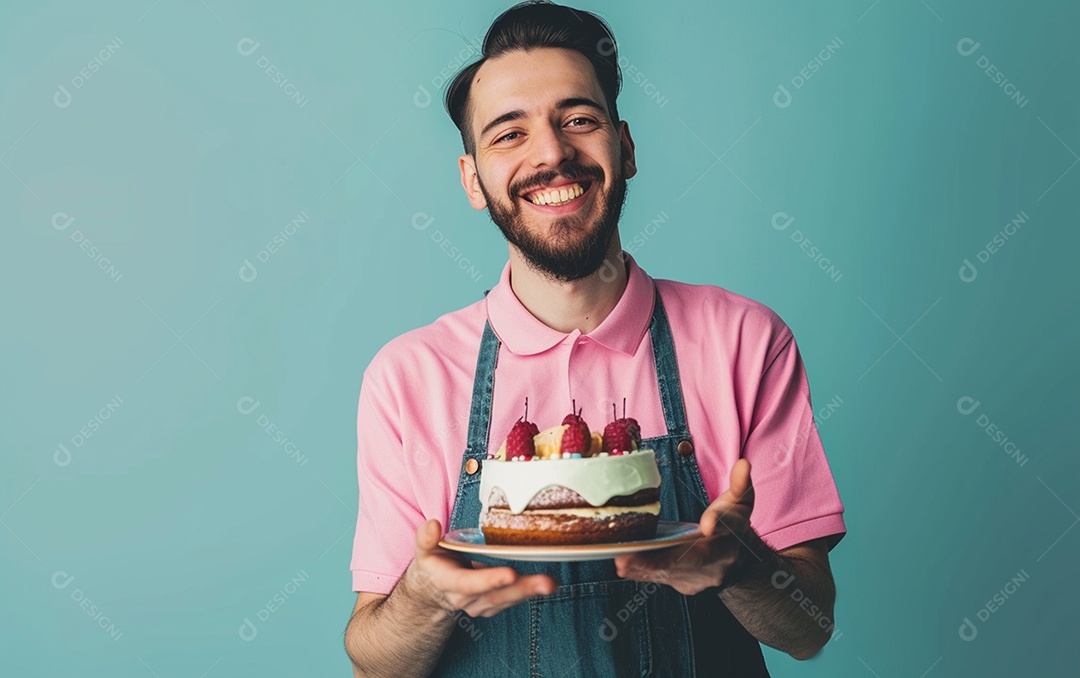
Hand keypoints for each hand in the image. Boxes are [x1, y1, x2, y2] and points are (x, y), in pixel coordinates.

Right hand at [404, 519, 557, 617]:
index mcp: (449, 583)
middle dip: (522, 589)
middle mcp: (466, 599)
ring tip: (552, 583)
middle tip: (547, 582)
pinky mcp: (493, 605)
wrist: (434, 588)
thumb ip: (426, 538)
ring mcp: (481, 605)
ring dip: (531, 592)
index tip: (510, 573)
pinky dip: (529, 592)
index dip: (490, 580)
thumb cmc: (434, 563)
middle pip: (496, 595)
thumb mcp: (424, 549)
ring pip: (508, 599)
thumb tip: (433, 524)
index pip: (470, 583)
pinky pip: (512, 600)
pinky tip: (546, 584)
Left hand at [614, 459, 756, 595]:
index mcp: (732, 532)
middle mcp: (717, 558)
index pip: (726, 525)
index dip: (718, 523)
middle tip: (630, 555)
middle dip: (661, 558)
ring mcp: (702, 576)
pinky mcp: (687, 584)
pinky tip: (624, 566)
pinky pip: (664, 578)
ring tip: (621, 560)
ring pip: (672, 572)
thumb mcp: (741, 502)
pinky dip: (644, 573)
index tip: (708, 524)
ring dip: (645, 567)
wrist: (739, 563)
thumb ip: (740, 482)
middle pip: (690, 558)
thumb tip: (743, 464)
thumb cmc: (734, 525)